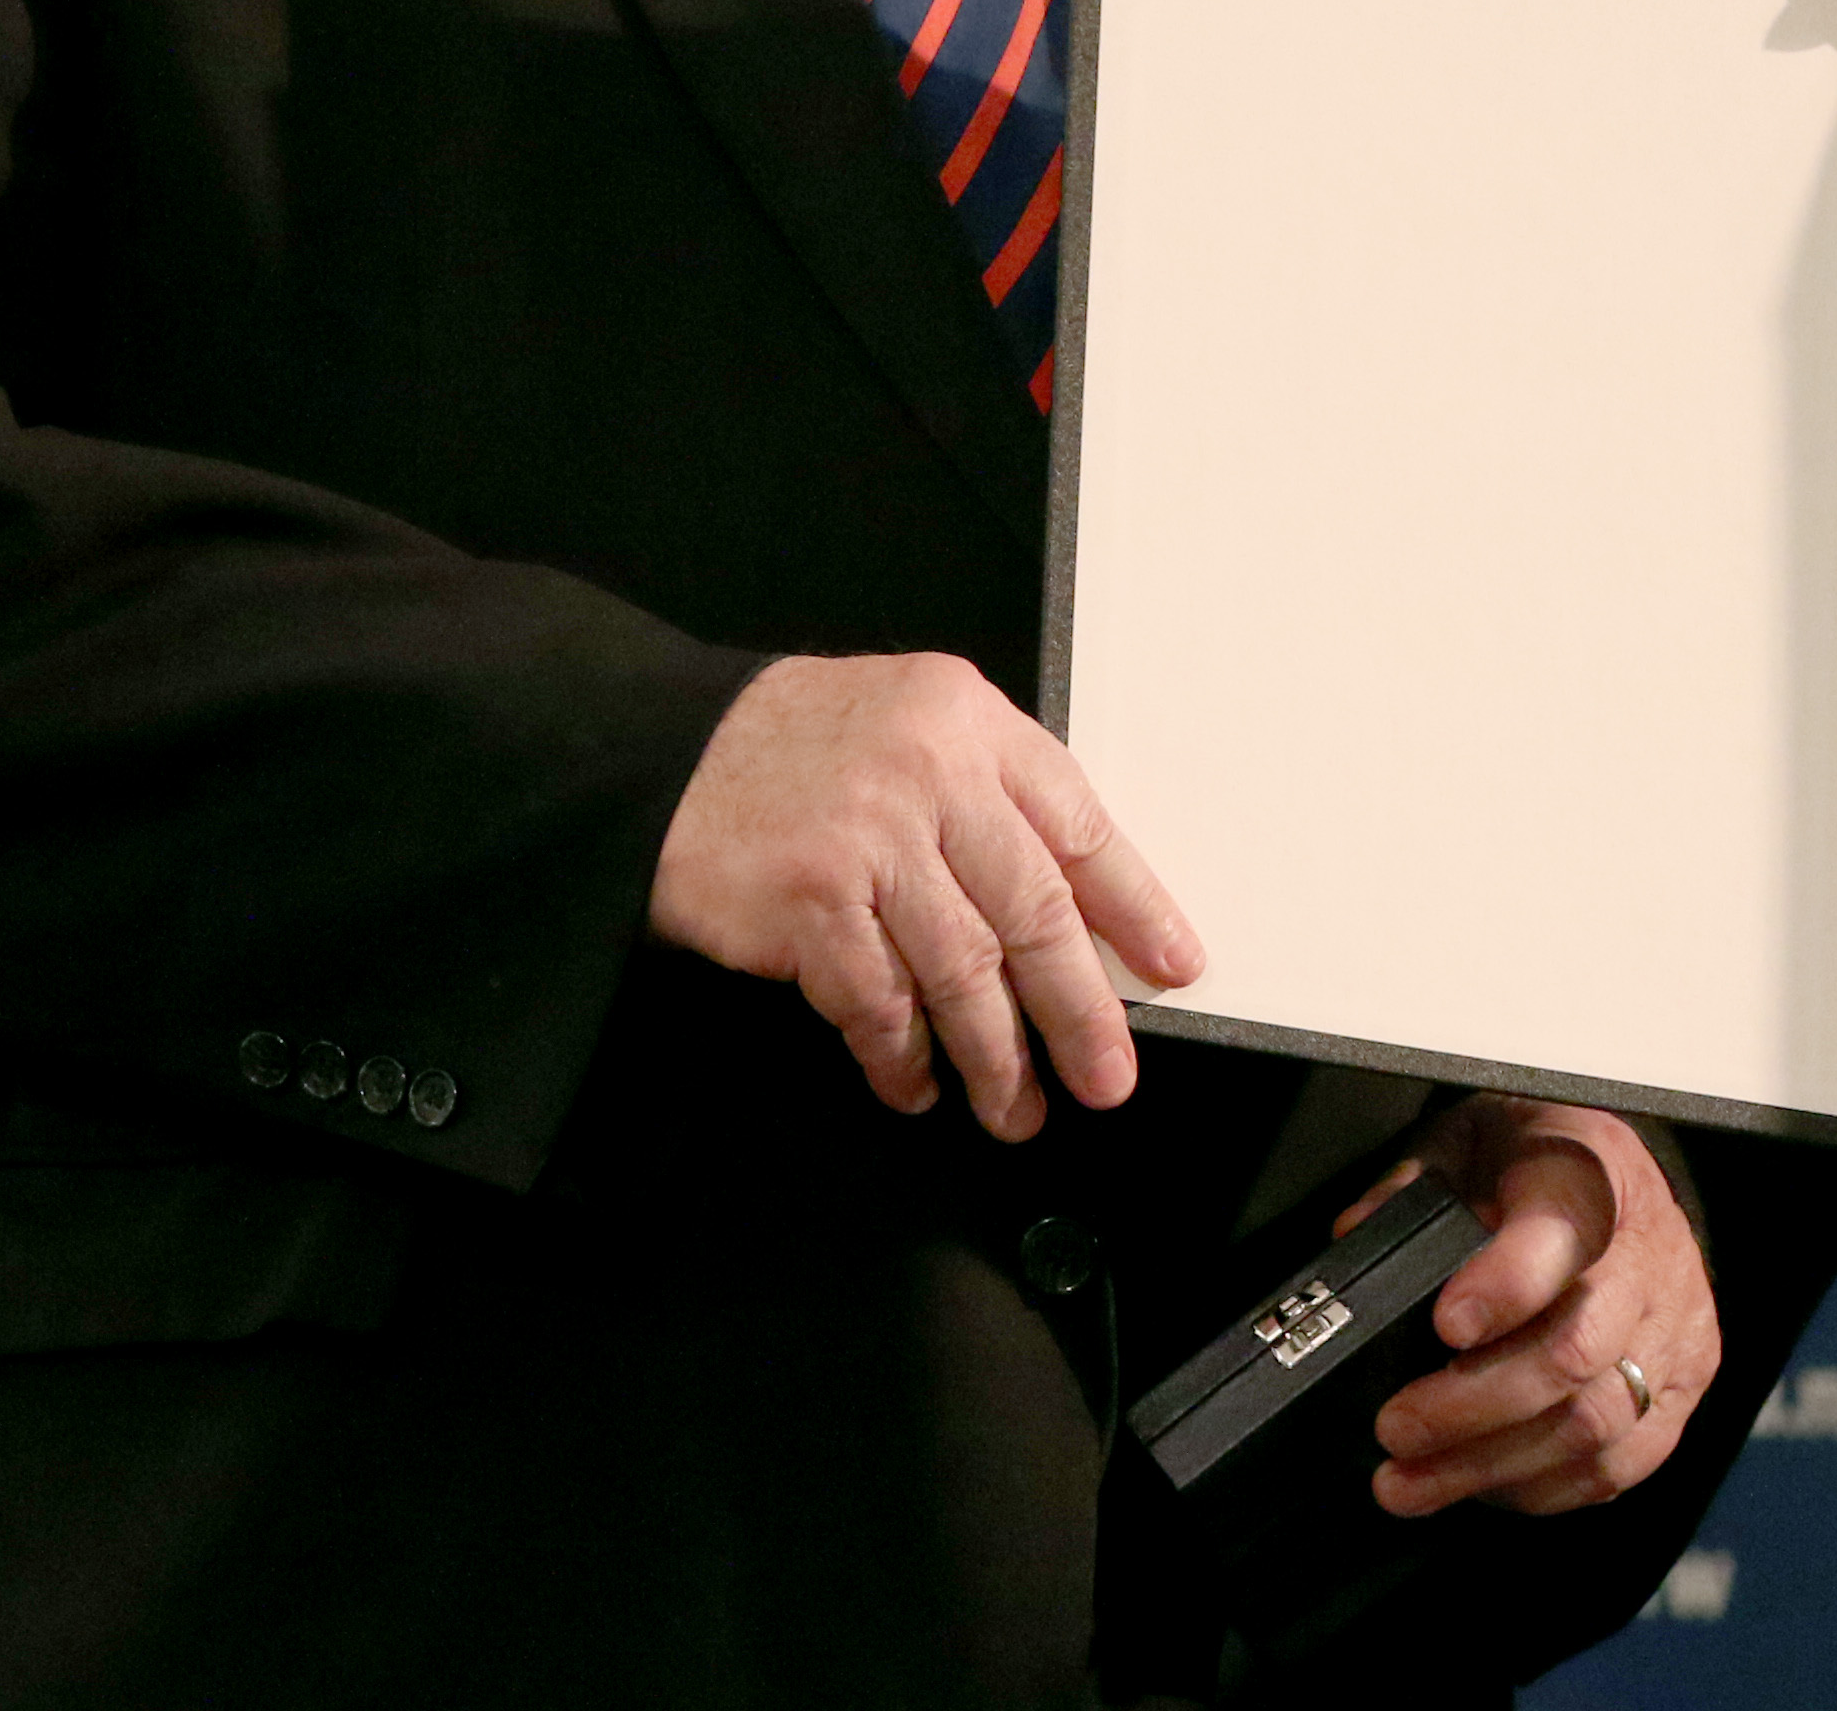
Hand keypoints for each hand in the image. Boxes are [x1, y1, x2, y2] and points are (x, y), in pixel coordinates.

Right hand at [646, 652, 1200, 1138]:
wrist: (662, 753)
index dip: (1135, 907)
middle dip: (1080, 1010)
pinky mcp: (809, 900)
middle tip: (1107, 1077)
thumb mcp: (916, 729)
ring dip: (995, 1056)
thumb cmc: (801, 750)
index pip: (1081, 826)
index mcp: (974, 725)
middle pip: (1033, 912)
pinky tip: (916, 1085)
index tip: (1174, 968)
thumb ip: (991, 802)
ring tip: (1016, 1109)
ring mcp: (869, 838)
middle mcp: (931, 774)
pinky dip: (900, 1056)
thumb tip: (1078, 918)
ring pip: (962, 970)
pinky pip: (877, 1001)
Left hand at [1360, 1096, 1718, 1516]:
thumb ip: (1411, 1183)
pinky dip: (1543, 1487)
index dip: (1507, 1286)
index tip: (1444, 1325)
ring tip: (1410, 1482)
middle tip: (1396, 1430)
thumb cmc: (1534, 1161)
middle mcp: (1649, 1252)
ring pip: (1595, 1424)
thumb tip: (1353, 1238)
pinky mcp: (1685, 1385)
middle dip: (1472, 1407)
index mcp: (1592, 1172)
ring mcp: (1676, 1326)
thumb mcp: (1466, 1139)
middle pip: (1575, 1350)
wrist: (1621, 1178)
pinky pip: (1620, 1462)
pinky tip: (1482, 1482)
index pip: (1563, 1232)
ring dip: (1491, 1466)